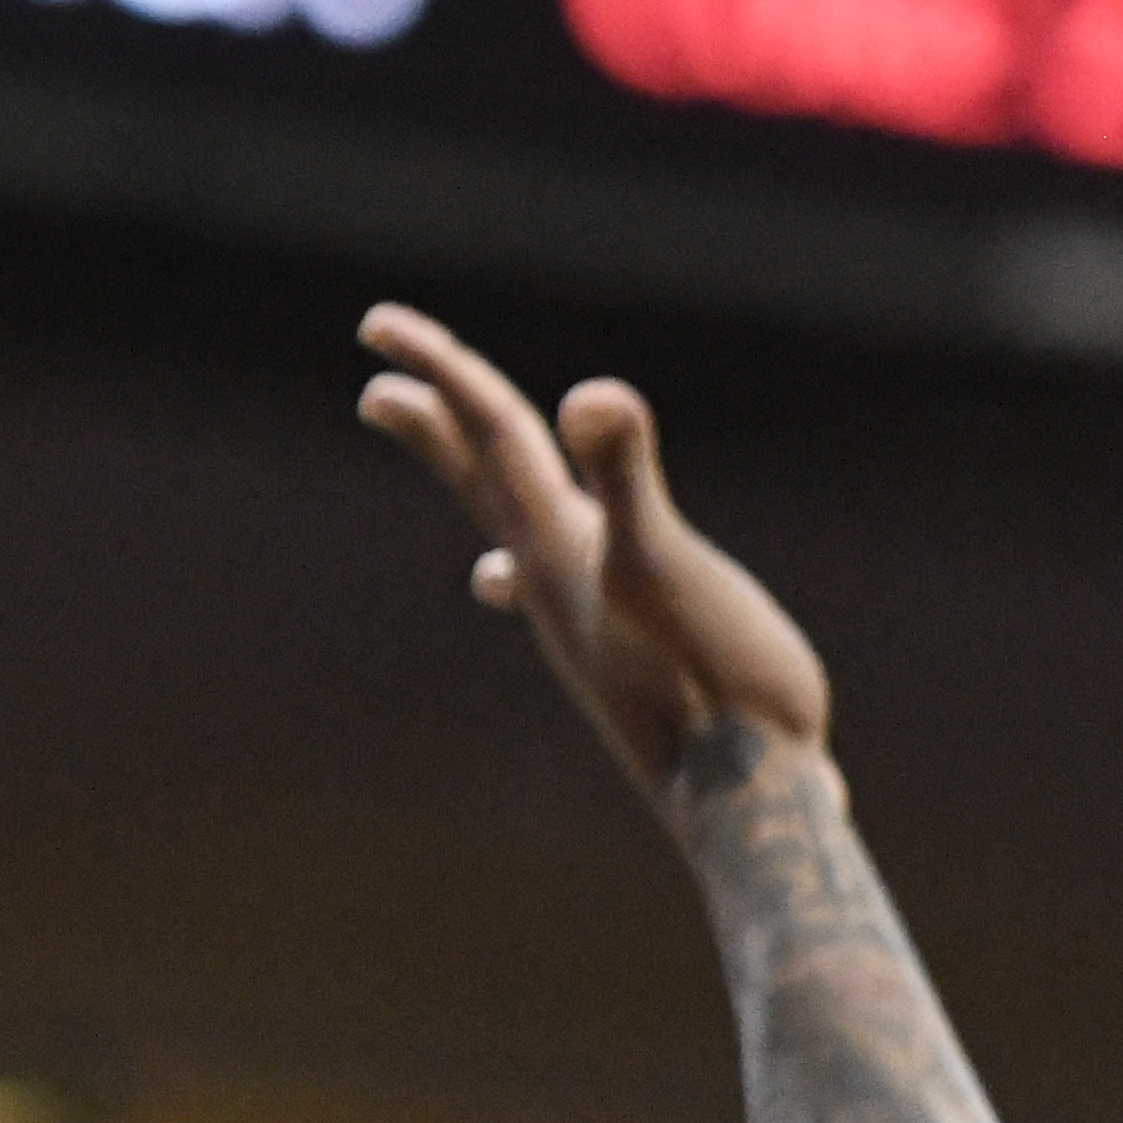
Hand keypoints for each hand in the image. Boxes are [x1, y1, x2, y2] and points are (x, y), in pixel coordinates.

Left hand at [356, 303, 830, 816]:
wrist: (745, 800)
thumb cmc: (715, 686)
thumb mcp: (668, 566)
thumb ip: (628, 481)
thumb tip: (592, 393)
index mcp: (560, 544)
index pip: (492, 433)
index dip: (442, 368)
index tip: (377, 321)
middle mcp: (555, 576)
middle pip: (483, 477)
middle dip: (434, 419)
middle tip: (379, 374)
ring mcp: (582, 617)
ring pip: (512, 523)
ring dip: (475, 474)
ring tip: (445, 448)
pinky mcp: (620, 648)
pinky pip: (549, 580)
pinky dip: (520, 555)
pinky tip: (506, 580)